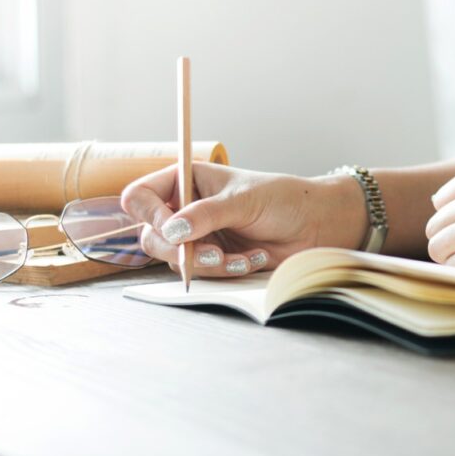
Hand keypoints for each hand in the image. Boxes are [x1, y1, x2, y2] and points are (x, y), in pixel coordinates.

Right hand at [121, 162, 364, 275]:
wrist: (314, 224)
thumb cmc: (283, 199)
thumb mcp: (244, 200)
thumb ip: (206, 214)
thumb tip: (170, 230)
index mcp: (187, 181)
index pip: (140, 196)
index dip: (148, 214)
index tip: (173, 228)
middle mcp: (186, 208)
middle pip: (151, 236)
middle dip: (179, 250)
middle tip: (211, 254)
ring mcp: (198, 236)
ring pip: (176, 260)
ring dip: (208, 264)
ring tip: (240, 257)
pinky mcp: (213, 259)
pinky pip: (202, 274)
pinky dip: (226, 270)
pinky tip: (253, 258)